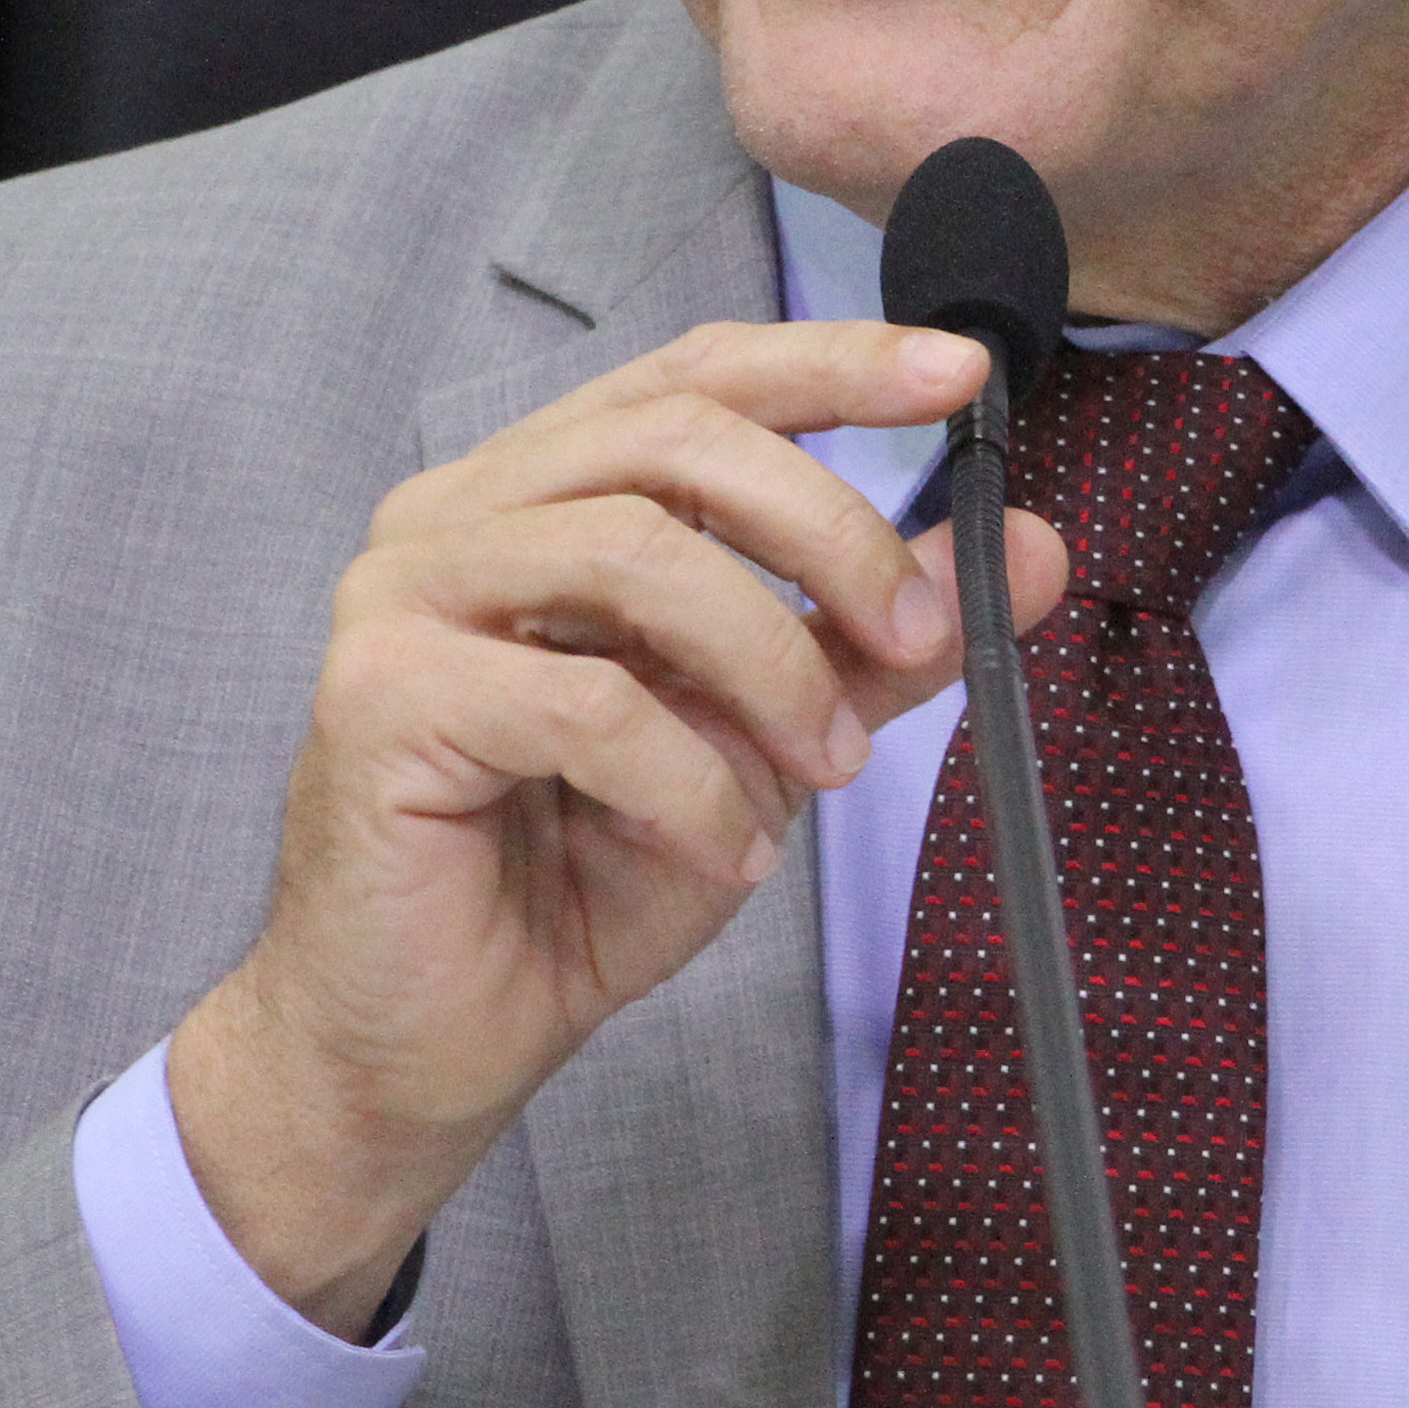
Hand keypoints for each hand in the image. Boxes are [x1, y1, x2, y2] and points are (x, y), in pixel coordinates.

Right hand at [168, 320, 1067, 1333]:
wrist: (429, 1045)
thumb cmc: (573, 880)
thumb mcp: (765, 741)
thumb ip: (875, 643)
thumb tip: (1026, 545)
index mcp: (539, 496)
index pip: (692, 378)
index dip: (827, 362)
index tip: (959, 376)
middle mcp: (457, 515)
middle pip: (675, 437)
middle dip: (828, 528)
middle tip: (917, 633)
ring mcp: (404, 597)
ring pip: (633, 550)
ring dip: (769, 659)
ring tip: (824, 767)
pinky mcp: (382, 698)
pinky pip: (584, 702)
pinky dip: (690, 778)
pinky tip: (728, 849)